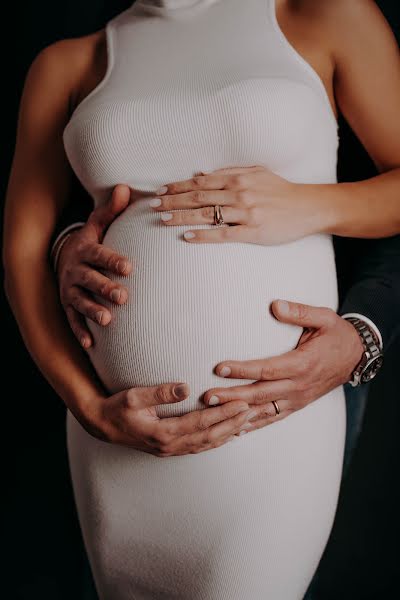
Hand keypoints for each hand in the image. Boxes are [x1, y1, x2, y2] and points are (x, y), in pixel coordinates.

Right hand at [57, 185, 133, 348]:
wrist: (64, 258)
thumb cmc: (91, 242)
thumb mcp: (98, 225)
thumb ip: (111, 210)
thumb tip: (125, 187)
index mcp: (85, 250)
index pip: (100, 254)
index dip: (112, 260)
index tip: (129, 267)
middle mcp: (75, 271)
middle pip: (90, 280)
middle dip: (105, 288)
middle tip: (123, 296)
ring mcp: (70, 290)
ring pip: (81, 301)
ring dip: (93, 311)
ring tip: (108, 320)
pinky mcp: (68, 306)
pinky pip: (73, 320)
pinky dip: (81, 332)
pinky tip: (91, 344)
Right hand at [83, 381, 256, 456]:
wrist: (101, 425)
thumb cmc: (117, 407)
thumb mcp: (134, 396)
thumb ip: (160, 392)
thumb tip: (186, 387)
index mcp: (163, 433)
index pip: (201, 423)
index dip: (223, 414)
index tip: (241, 403)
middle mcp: (170, 445)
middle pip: (209, 436)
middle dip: (233, 423)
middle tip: (253, 410)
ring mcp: (170, 450)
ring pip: (206, 445)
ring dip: (228, 433)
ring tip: (248, 421)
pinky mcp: (170, 449)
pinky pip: (199, 447)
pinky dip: (216, 441)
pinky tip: (229, 434)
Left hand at [150, 166, 323, 244]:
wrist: (308, 207)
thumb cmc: (281, 191)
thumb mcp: (257, 173)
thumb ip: (230, 172)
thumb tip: (201, 174)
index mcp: (238, 178)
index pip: (200, 182)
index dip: (178, 186)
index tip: (160, 191)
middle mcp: (239, 193)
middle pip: (198, 197)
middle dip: (173, 201)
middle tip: (153, 206)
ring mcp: (246, 213)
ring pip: (207, 214)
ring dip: (182, 216)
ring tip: (162, 220)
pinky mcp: (253, 232)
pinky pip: (223, 234)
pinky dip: (204, 235)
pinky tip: (187, 237)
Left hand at [201, 299, 364, 434]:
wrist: (357, 355)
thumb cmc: (336, 334)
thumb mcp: (323, 317)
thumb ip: (299, 312)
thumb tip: (275, 306)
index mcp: (303, 364)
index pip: (266, 369)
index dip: (242, 370)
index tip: (220, 368)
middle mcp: (298, 385)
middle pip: (260, 394)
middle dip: (231, 396)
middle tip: (207, 396)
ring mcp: (298, 398)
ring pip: (264, 410)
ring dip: (238, 413)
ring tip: (214, 413)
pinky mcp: (297, 404)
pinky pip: (273, 417)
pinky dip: (254, 424)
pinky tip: (236, 429)